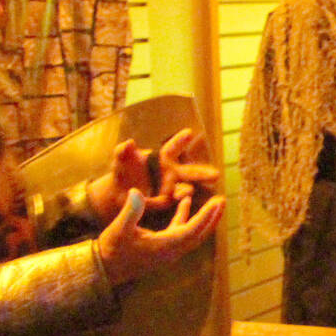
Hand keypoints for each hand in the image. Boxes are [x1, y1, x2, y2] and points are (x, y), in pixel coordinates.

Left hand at [92, 129, 220, 223]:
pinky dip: (175, 202)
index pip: (173, 148)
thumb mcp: (120, 159)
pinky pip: (172, 202)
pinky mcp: (165, 201)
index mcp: (163, 159)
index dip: (180, 141)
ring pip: (184, 190)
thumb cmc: (123, 172)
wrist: (119, 192)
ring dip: (186, 191)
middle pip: (189, 172)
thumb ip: (123, 151)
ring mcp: (170, 188)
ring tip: (188, 192)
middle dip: (203, 173)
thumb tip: (129, 142)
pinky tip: (177, 203)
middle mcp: (171, 173)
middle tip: (217, 175)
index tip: (189, 133)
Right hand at [96, 184, 223, 285]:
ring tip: (214, 202)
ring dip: (203, 219)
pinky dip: (185, 218)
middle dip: (212, 218)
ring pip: (192, 234)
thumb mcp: (119, 228)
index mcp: (164, 246)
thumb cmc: (111, 249)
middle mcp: (171, 251)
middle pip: (199, 234)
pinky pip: (180, 232)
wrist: (104, 269)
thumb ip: (131, 210)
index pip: (191, 230)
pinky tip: (185, 202)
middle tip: (223, 201)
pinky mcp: (162, 248)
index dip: (205, 216)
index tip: (217, 202)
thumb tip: (137, 191)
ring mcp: (168, 251)